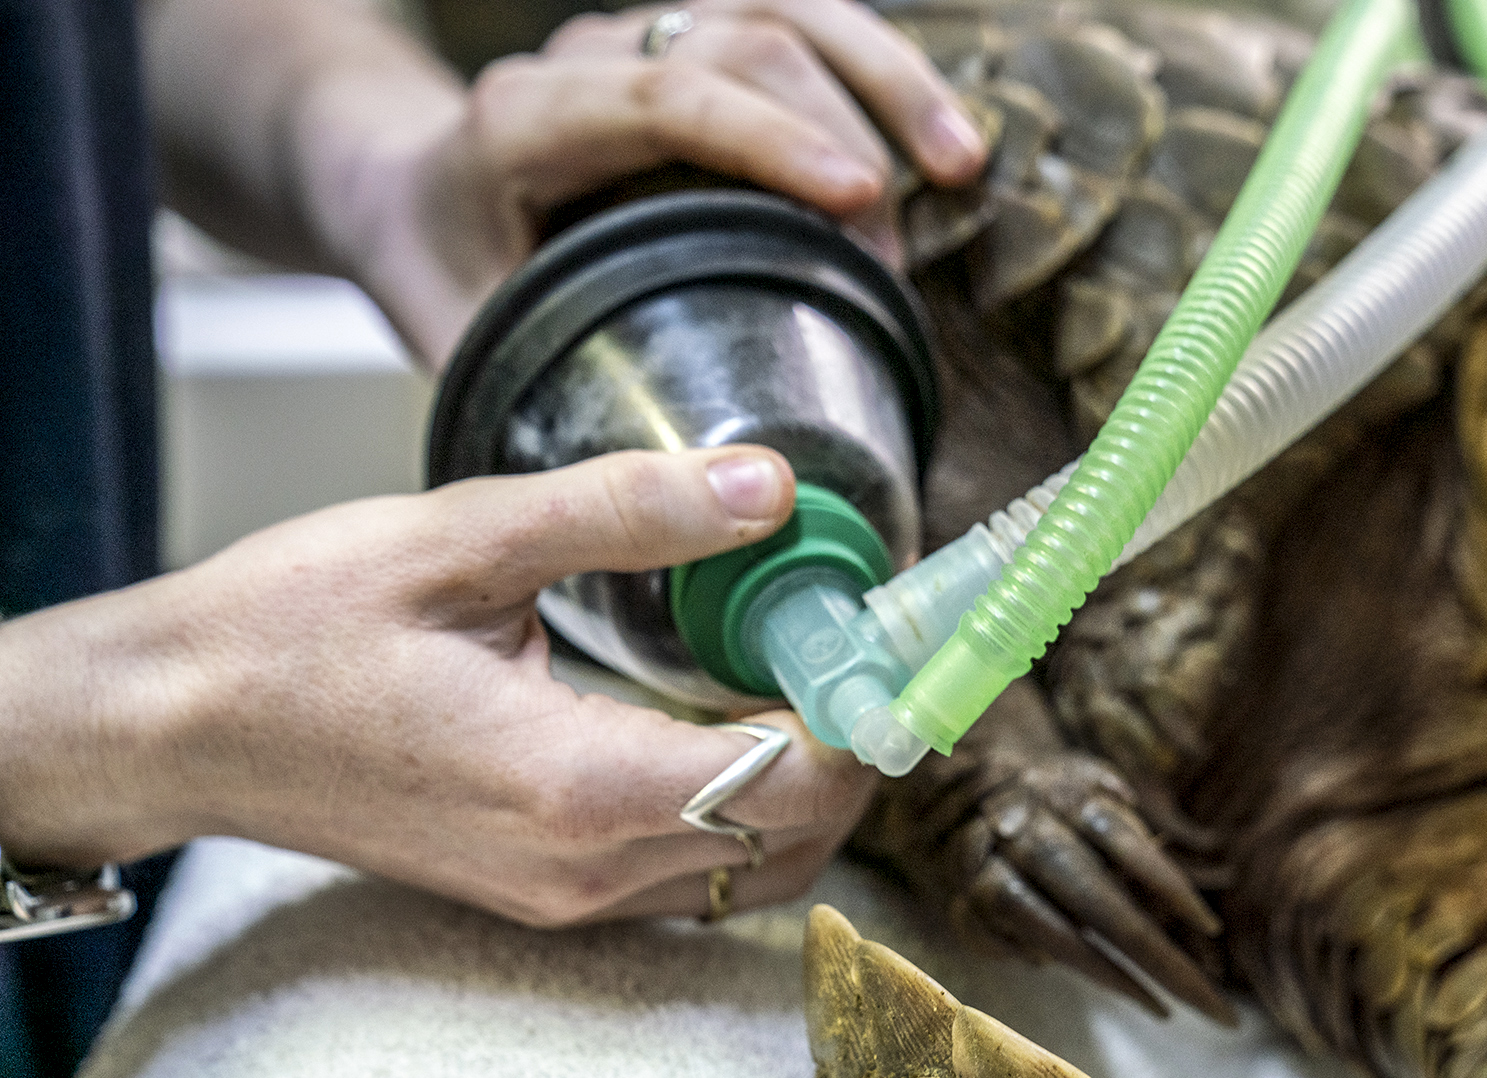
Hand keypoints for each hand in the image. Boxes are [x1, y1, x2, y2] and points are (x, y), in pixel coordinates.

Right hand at [0, 448, 874, 926]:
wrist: (174, 726)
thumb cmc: (289, 631)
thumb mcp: (457, 537)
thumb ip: (624, 512)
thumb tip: (765, 485)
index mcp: (575, 786)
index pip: (796, 782)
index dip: (868, 715)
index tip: (894, 637)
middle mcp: (586, 868)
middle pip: (798, 839)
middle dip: (857, 748)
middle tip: (867, 645)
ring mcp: (566, 897)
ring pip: (754, 869)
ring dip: (810, 786)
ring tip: (809, 673)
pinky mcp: (546, 895)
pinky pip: (694, 874)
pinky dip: (746, 810)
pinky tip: (732, 719)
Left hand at [323, 0, 987, 362]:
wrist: (407, 184)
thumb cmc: (441, 263)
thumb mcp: (459, 334)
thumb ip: (537, 393)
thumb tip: (643, 499)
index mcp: (526, 119)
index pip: (661, 98)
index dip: (765, 141)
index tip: (854, 202)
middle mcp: (592, 57)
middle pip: (740, 43)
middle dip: (838, 138)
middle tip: (891, 258)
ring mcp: (653, 37)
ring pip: (785, 15)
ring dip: (885, 87)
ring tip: (959, 167)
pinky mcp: (702, 44)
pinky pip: (807, 27)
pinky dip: (885, 74)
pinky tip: (942, 141)